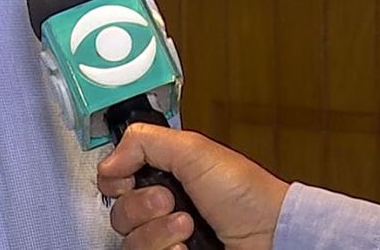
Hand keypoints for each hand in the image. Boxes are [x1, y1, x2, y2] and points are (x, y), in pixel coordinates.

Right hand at [96, 123, 289, 249]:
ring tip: (187, 225)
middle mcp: (161, 208)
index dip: (116, 179)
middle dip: (143, 205)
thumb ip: (145, 141)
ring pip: (131, 240)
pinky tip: (188, 247)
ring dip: (158, 231)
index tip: (128, 178)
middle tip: (171, 200)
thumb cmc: (246, 195)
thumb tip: (109, 161)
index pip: (115, 179)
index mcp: (164, 175)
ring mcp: (167, 238)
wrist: (271, 237)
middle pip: (119, 211)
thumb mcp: (194, 149)